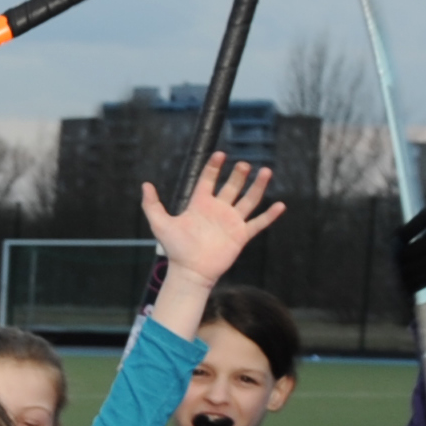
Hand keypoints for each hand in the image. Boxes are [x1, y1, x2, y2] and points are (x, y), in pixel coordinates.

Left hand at [137, 152, 284, 291]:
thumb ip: (152, 205)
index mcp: (200, 204)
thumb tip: (144, 185)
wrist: (190, 271)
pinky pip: (258, 223)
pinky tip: (280, 205)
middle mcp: (218, 210)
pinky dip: (270, 215)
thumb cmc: (175, 249)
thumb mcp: (160, 224)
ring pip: (249, 200)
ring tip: (265, 171)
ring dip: (258, 186)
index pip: (208, 180)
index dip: (213, 166)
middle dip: (238, 175)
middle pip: (232, 186)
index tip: (220, 154)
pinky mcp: (241, 235)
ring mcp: (231, 222)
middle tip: (243, 164)